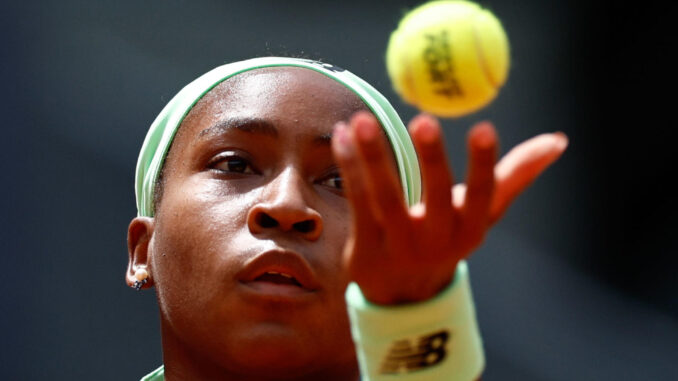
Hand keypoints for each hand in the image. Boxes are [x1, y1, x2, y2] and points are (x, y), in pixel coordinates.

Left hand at [331, 112, 567, 304]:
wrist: (404, 293)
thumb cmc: (447, 236)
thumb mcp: (481, 213)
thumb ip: (515, 176)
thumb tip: (559, 140)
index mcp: (469, 231)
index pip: (482, 196)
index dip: (484, 165)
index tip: (485, 128)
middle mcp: (437, 242)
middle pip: (435, 197)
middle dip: (431, 159)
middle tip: (424, 119)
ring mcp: (399, 248)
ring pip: (385, 198)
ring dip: (372, 158)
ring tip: (361, 119)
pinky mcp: (365, 249)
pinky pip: (356, 202)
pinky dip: (349, 167)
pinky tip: (342, 135)